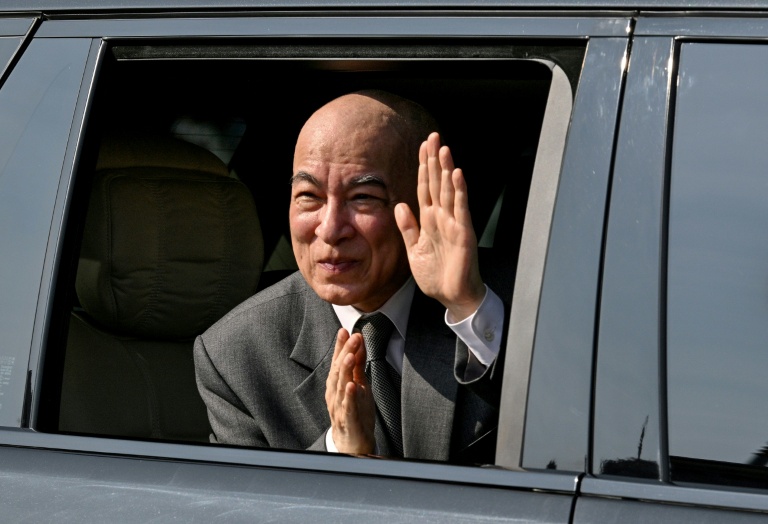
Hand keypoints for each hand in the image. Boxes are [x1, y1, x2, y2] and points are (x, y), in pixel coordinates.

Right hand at [325, 328, 374, 453]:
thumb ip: (357, 365)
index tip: (345, 330)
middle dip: (345, 352)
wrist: (352, 442)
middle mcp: (335, 393)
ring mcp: (339, 406)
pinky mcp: (348, 419)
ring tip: (350, 355)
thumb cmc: (354, 412)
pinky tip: (351, 385)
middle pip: (338, 370)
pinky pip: (347, 406)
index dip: (340, 346)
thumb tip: (359, 344)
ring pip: (341, 385)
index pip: (337, 361)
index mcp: (337, 383)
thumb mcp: (359, 384)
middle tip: (353, 337)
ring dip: (345, 369)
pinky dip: (349, 395)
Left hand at [395, 132, 484, 320]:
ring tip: (443, 149)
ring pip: (449, 190)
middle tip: (432, 136)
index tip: (421, 147)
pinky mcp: (463, 232)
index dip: (423, 167)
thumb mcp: (414, 249)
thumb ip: (407, 227)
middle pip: (437, 182)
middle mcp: (443, 217)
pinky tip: (457, 174)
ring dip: (446, 169)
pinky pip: (460, 208)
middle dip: (434, 160)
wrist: (452, 296)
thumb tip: (399, 205)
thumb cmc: (437, 274)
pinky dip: (459, 191)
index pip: (425, 187)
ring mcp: (454, 223)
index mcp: (430, 220)